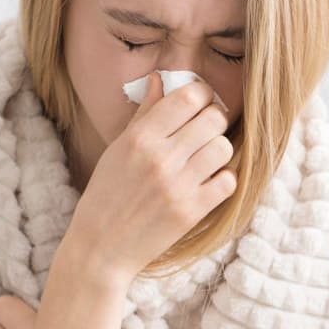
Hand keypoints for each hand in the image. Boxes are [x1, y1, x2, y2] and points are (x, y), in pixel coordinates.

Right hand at [64, 70, 238, 285]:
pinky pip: (228, 182)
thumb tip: (159, 79)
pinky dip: (222, 180)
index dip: (201, 95)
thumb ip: (143, 114)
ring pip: (224, 148)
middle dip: (214, 121)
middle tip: (204, 133)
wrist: (100, 248)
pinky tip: (208, 183)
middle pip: (214, 118)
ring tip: (205, 160)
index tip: (199, 104)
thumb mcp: (117, 149)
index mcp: (139, 138)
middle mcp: (160, 158)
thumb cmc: (106, 195)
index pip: (189, 97)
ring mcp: (177, 185)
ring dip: (218, 151)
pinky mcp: (191, 212)